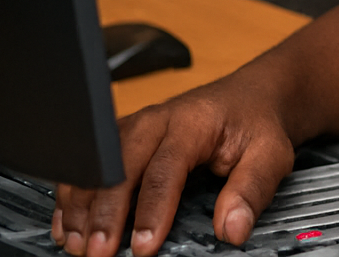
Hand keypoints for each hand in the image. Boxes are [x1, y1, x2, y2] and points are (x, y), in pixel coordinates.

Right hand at [51, 79, 294, 256]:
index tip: (143, 246)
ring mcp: (134, 127)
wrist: (250, 97)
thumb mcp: (270, 153)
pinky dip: (74, 197)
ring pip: (97, 165)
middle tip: (97, 252)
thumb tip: (232, 229)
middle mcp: (156, 120)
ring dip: (82, 207)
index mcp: (192, 122)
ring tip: (77, 246)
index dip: (151, 210)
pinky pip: (90, 166)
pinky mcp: (122, 139)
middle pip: (119, 165)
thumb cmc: (256, 124)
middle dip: (104, 212)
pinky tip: (68, 226)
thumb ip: (253, 189)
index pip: (165, 168)